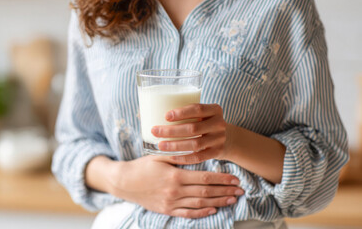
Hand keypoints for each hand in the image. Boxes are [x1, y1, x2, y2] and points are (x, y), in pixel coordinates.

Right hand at [111, 155, 243, 218]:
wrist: (124, 183)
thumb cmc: (142, 167)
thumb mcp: (159, 157)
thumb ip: (178, 156)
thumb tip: (197, 150)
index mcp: (175, 176)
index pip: (205, 177)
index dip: (222, 179)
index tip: (235, 178)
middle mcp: (175, 191)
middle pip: (206, 191)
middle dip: (226, 191)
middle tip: (241, 190)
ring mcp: (171, 202)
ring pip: (200, 203)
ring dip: (218, 202)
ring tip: (232, 199)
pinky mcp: (167, 210)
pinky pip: (188, 213)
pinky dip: (202, 212)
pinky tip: (213, 210)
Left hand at [151, 104, 232, 163]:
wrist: (228, 137)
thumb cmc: (203, 122)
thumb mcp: (200, 113)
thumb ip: (180, 112)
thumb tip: (142, 113)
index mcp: (215, 109)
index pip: (197, 109)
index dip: (181, 113)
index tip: (165, 116)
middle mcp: (219, 124)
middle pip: (193, 128)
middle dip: (171, 131)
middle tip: (155, 131)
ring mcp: (219, 140)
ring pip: (195, 144)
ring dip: (175, 146)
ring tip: (160, 145)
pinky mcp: (217, 153)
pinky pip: (198, 158)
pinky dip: (183, 158)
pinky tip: (170, 157)